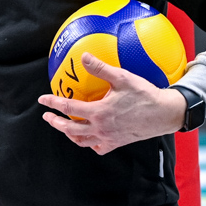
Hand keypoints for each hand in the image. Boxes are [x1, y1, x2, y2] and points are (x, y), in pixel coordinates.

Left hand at [37, 53, 187, 154]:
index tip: (42, 100)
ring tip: (63, 127)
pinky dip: (89, 143)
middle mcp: (100, 128)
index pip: (68, 108)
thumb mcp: (122, 78)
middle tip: (47, 117)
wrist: (163, 114)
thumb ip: (100, 68)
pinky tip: (88, 138)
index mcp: (98, 112)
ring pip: (81, 141)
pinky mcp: (117, 143)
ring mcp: (108, 138)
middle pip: (70, 129)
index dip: (53, 103)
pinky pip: (97, 147)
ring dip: (69, 134)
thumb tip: (84, 57)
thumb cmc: (144, 95)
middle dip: (55, 123)